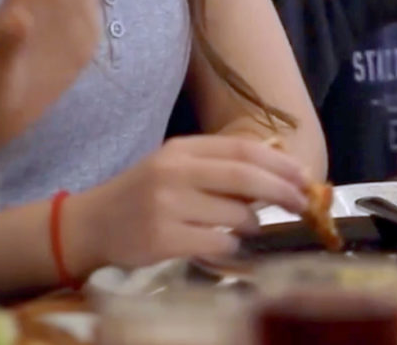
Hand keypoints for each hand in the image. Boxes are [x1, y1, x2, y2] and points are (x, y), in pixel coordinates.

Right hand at [62, 135, 311, 273]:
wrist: (92, 224)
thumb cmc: (142, 195)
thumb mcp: (175, 168)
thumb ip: (218, 167)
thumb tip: (277, 174)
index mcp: (182, 149)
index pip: (242, 149)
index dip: (280, 163)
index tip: (304, 177)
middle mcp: (175, 172)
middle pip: (245, 177)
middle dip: (281, 191)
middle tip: (301, 203)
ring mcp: (167, 206)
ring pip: (235, 215)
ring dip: (251, 224)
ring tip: (245, 226)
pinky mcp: (162, 239)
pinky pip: (217, 244)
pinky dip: (229, 246)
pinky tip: (221, 244)